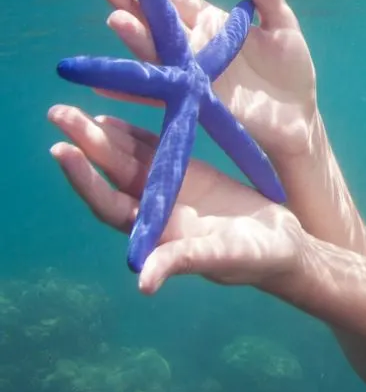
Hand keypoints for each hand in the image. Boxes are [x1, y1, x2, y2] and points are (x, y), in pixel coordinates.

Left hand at [48, 105, 305, 293]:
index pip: (111, 203)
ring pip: (128, 158)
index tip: (63, 151)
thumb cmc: (253, 257)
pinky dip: (132, 133)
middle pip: (112, 174)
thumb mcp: (221, 257)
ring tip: (73, 109)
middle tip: (58, 112)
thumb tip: (143, 282)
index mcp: (155, 232)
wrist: (281, 244)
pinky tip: (112, 117)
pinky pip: (155, 149)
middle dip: (85, 144)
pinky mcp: (188, 172)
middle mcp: (153, 209)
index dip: (86, 180)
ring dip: (102, 135)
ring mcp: (169, 188)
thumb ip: (184, 261)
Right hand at [88, 0, 319, 159]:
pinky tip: (108, 85)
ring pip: (156, 52)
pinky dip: (136, 91)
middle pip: (154, 17)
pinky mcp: (199, 102)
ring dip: (136, 38)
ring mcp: (193, 74)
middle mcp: (193, 46)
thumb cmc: (289, 68)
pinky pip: (163, 95)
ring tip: (117, 19)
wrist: (298, 116)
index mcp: (211, 22)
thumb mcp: (280, 22)